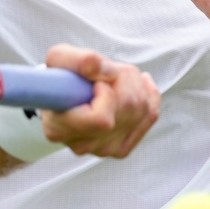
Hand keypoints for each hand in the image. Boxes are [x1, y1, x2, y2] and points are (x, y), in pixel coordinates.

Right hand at [41, 44, 159, 157]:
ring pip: (141, 110)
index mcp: (60, 128)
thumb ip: (80, 60)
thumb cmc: (61, 77)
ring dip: (135, 83)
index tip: (96, 81)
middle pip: (127, 109)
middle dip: (124, 79)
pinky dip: (149, 95)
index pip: (102, 118)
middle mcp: (82, 145)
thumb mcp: (59, 58)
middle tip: (109, 70)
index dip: (106, 93)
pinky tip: (140, 84)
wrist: (64, 94)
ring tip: (117, 76)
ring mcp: (104, 150)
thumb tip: (106, 70)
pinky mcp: (121, 148)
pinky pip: (150, 116)